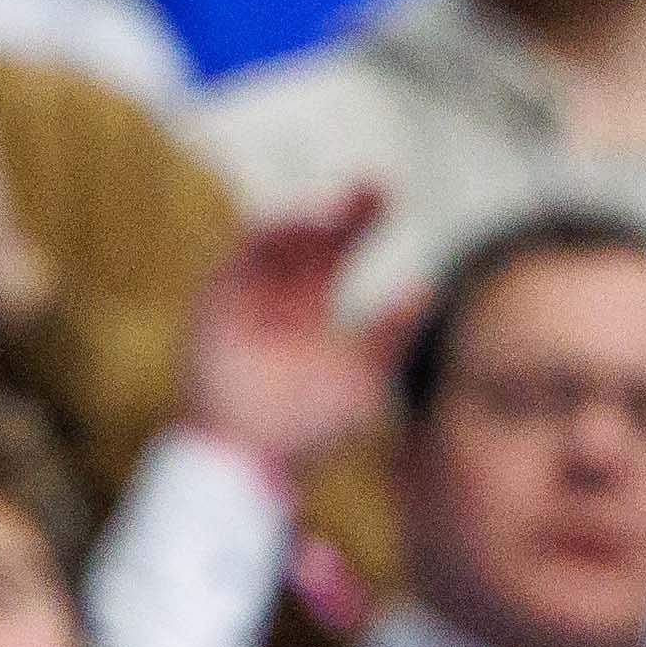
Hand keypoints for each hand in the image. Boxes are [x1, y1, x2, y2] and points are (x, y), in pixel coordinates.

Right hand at [173, 186, 395, 487]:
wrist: (253, 459)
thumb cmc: (307, 429)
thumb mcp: (362, 378)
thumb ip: (391, 334)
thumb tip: (427, 287)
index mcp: (306, 310)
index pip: (334, 252)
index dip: (359, 221)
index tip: (389, 195)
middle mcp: (275, 295)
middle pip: (310, 237)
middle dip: (342, 211)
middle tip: (377, 187)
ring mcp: (246, 295)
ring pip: (277, 238)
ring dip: (310, 221)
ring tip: (342, 215)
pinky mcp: (219, 299)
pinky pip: (244, 254)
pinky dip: (272, 236)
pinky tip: (306, 230)